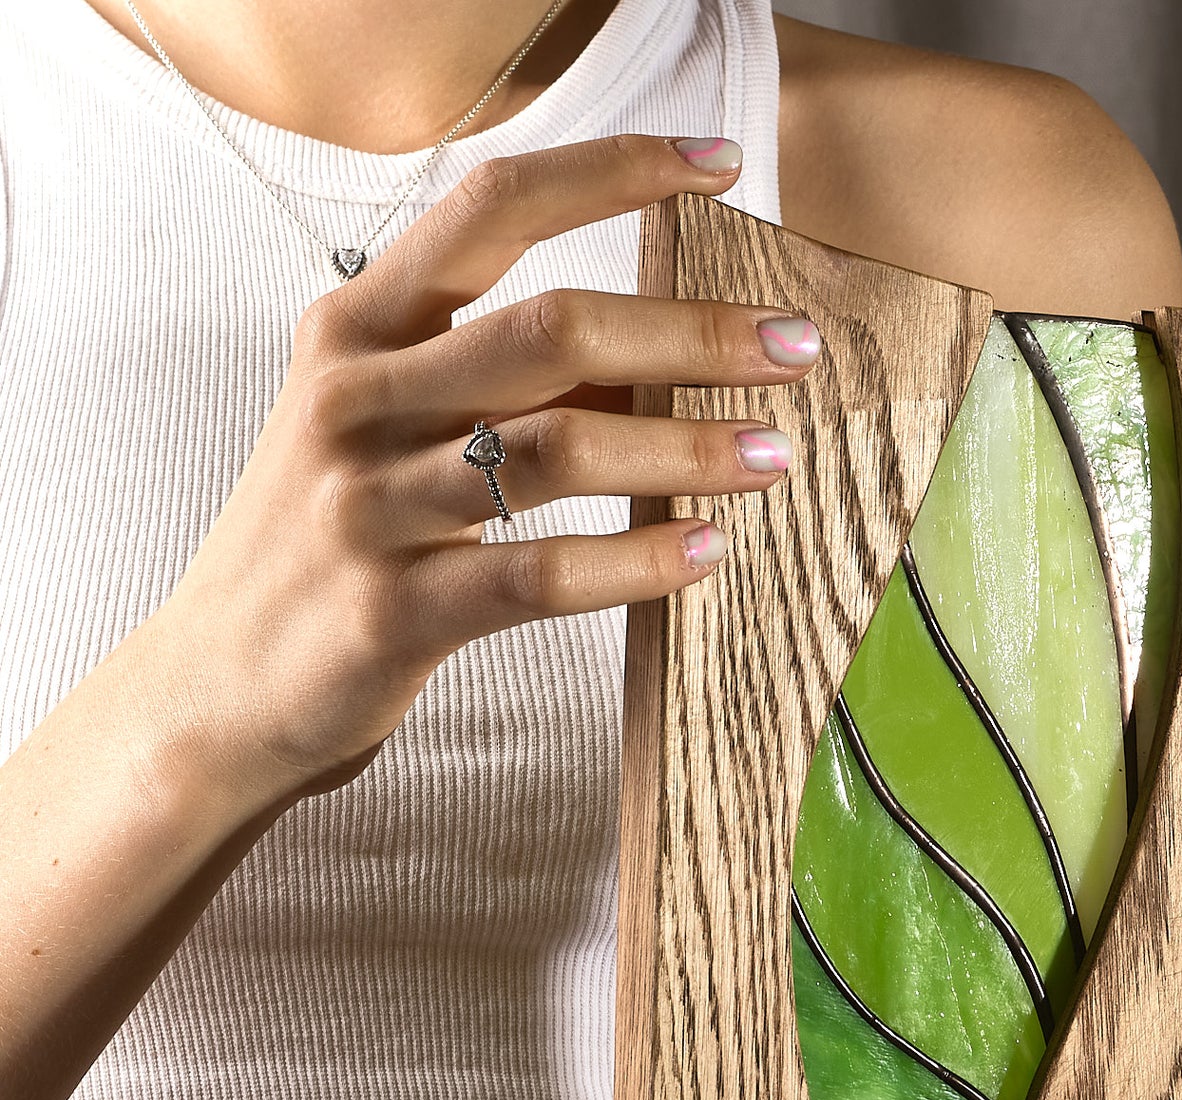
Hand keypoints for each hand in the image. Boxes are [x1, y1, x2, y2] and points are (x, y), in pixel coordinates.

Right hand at [124, 133, 818, 813]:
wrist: (217, 686)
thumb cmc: (327, 543)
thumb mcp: (388, 433)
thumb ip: (500, 385)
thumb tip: (659, 356)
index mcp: (356, 327)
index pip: (495, 206)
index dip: (614, 169)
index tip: (721, 160)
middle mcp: (356, 397)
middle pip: (554, 329)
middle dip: (692, 333)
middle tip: (794, 345)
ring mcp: (370, 503)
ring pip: (560, 451)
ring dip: (685, 450)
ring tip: (771, 455)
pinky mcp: (395, 610)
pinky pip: (541, 576)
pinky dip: (636, 563)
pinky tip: (706, 554)